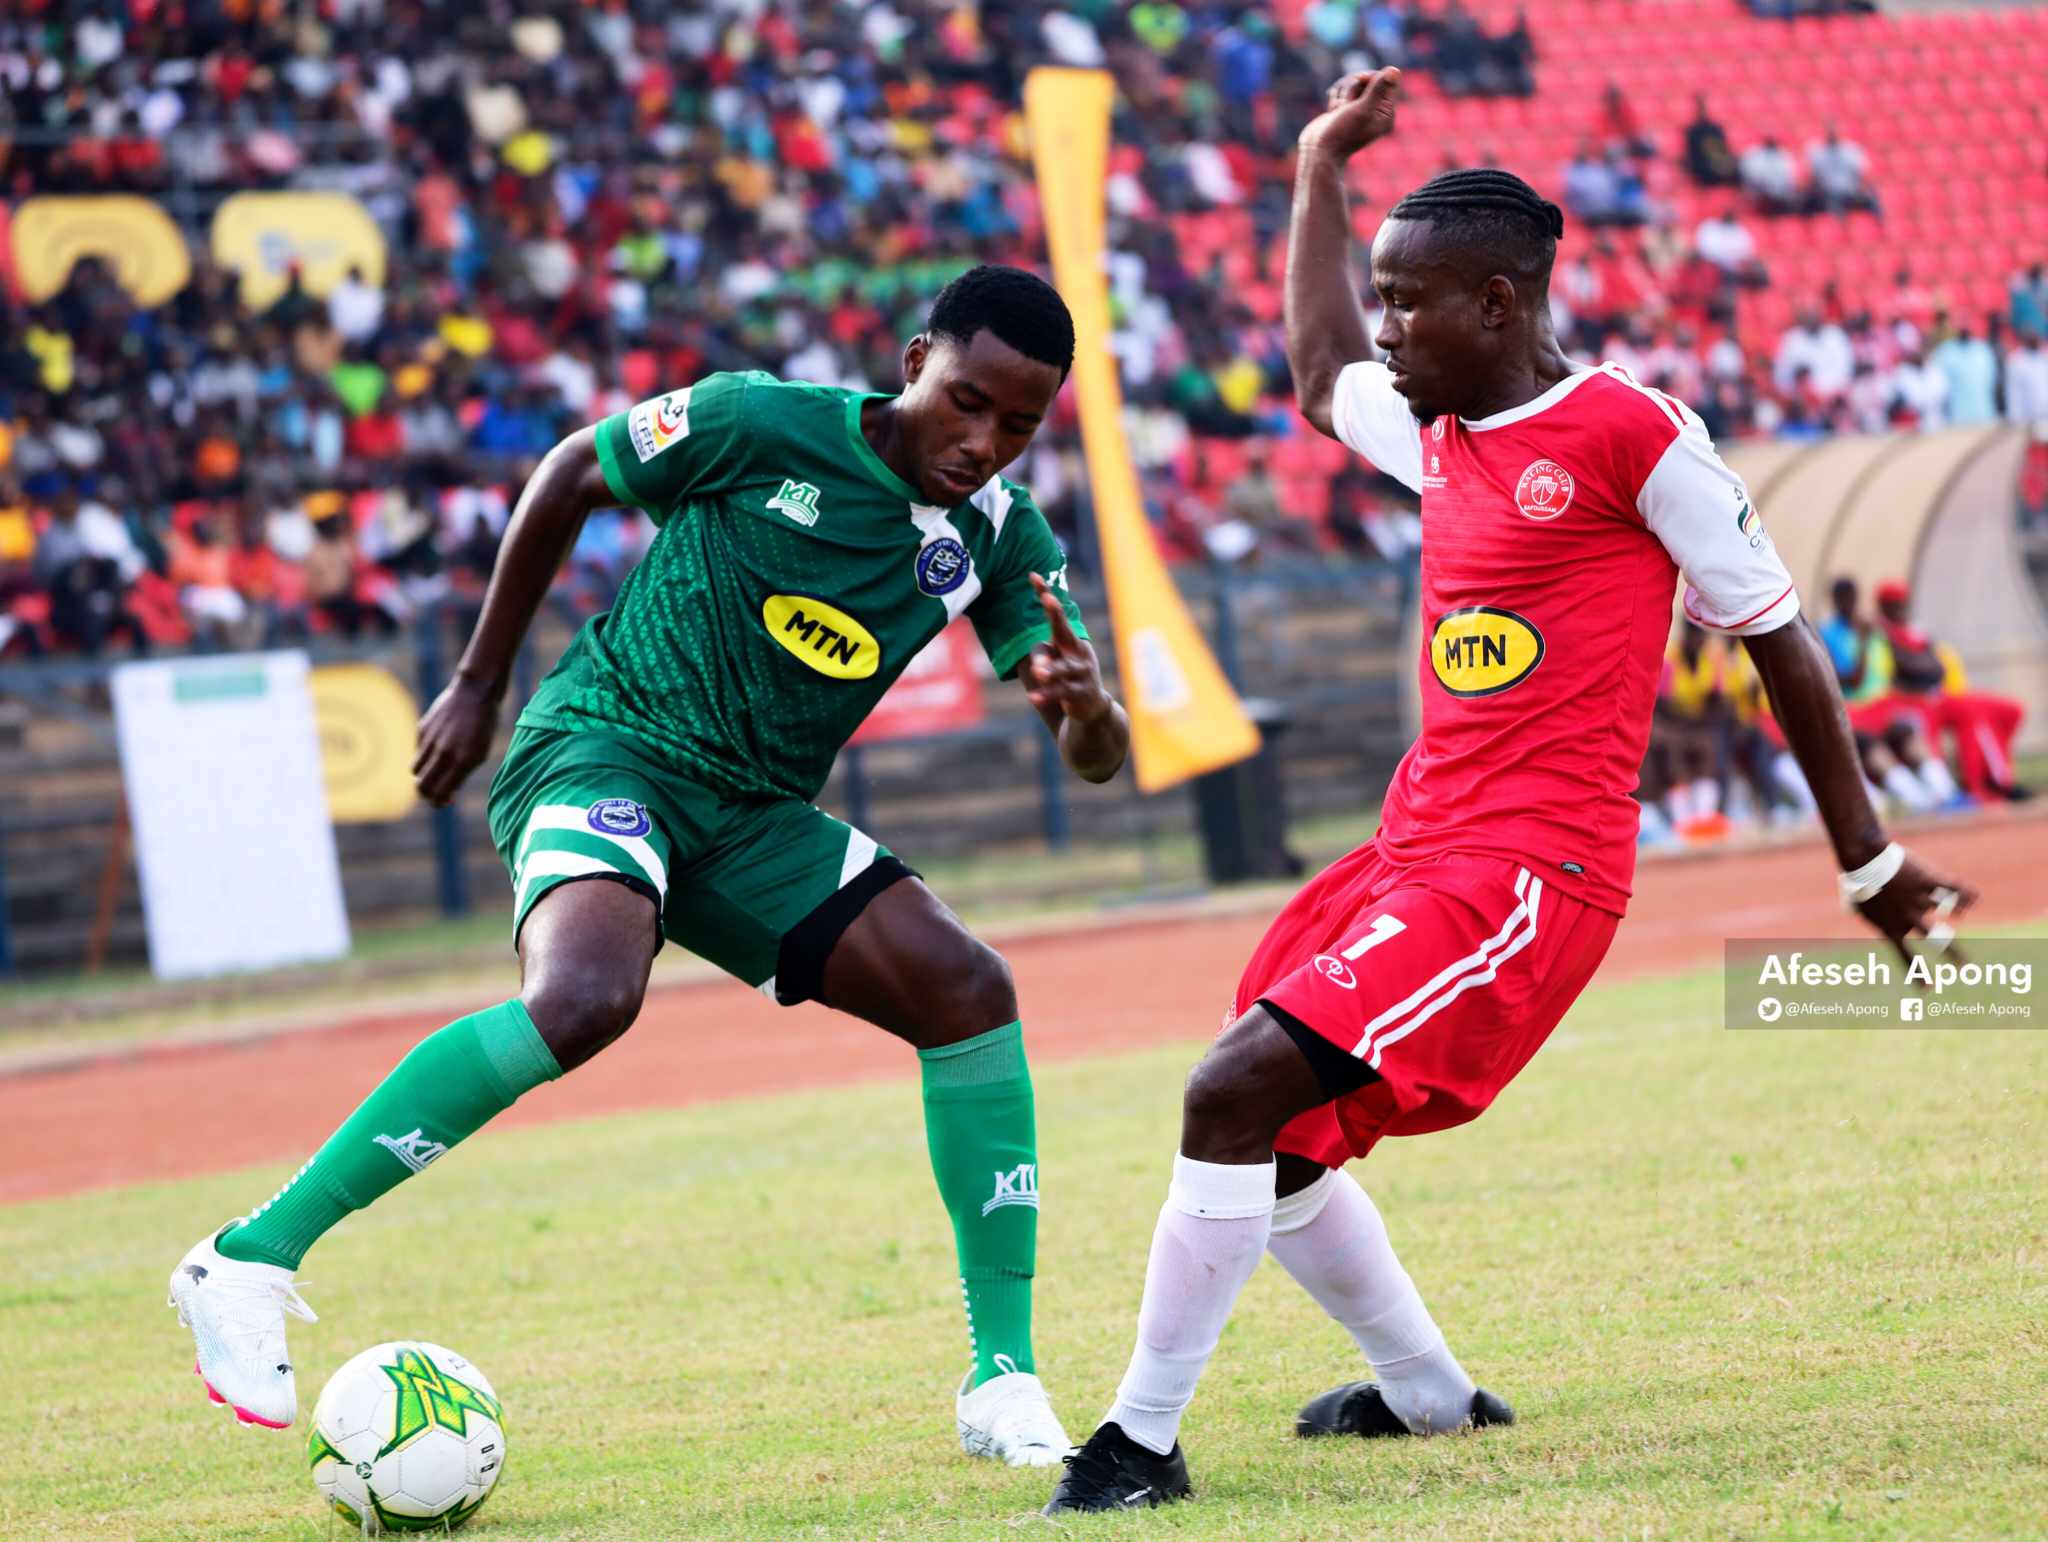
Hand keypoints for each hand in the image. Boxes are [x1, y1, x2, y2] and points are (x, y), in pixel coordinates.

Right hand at [412, 675, 502, 807]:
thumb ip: (461, 774)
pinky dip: (425, 756)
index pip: (440, 794)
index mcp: (462, 762)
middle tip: (435, 793)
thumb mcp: (480, 753)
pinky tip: (439, 747)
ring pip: (415, 771)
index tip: (445, 801)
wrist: (476, 693)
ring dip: (422, 776)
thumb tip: (445, 793)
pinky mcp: (421, 729)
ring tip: (436, 771)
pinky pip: (418, 751)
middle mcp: (443, 753)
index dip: (439, 802)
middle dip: (426, 795)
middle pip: (421, 787)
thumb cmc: (484, 726)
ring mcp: (430, 741)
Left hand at [1021, 572, 1110, 723]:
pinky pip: (1062, 692)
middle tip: (1048, 599)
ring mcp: (1082, 673)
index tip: (1032, 575)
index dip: (1045, 595)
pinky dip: (1047, 695)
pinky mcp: (1081, 693)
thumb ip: (1041, 658)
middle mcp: (1078, 652)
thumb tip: (1039, 668)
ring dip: (1051, 669)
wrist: (1092, 708)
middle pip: (1066, 631)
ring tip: (1038, 671)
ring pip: (1064, 668)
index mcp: (1069, 640)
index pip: (1056, 615)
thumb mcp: (1052, 663)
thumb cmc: (1067, 678)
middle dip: (1056, 614)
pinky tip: (1033, 697)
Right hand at [1298, 68, 1401, 159]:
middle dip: (1353, 85)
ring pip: (1354, 82)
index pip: (1388, 80)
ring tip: (1336, 109)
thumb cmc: (1342, 133)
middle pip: (1369, 79)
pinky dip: (1335, 96)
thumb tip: (1394, 70)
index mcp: (1386, 113)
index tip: (1359, 80)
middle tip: (1345, 103)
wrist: (1319, 151)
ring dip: (1342, 92)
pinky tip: (1331, 110)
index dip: (1372, 76)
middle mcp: (1376, 110)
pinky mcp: (1345, 108)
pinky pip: (1342, 89)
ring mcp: (1360, 109)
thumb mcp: (1363, 109)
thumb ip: (1378, 89)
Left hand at [1856, 850, 1977, 967]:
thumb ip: (1882, 924)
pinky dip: (1967, 895)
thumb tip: (1902, 930)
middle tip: (1965, 967)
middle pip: (1936, 940)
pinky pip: (1955, 889)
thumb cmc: (1860, 884)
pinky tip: (1973, 899)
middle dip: (1953, 954)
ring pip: (1945, 907)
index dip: (1917, 974)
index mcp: (1891, 927)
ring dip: (1955, 909)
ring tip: (1960, 911)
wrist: (1863, 858)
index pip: (1905, 956)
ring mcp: (1920, 898)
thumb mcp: (1865, 911)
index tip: (1926, 989)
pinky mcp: (1929, 880)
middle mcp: (1908, 916)